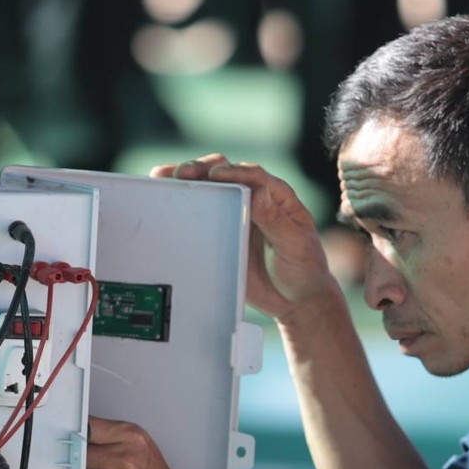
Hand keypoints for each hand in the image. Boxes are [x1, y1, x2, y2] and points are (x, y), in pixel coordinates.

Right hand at [153, 154, 340, 324]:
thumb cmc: (303, 268)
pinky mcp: (221, 232)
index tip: (214, 174)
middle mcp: (254, 200)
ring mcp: (235, 215)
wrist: (295, 300)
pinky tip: (166, 196)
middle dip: (202, 169)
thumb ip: (276, 220)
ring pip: (210, 188)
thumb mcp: (294, 244)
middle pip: (225, 173)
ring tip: (165, 177)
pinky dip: (184, 202)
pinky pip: (201, 214)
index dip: (233, 171)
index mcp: (276, 197)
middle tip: (183, 173)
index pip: (253, 175)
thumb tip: (258, 192)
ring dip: (188, 179)